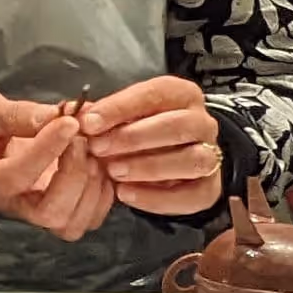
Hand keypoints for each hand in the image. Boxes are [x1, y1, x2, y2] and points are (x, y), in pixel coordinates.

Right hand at [0, 89, 118, 242]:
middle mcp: (8, 205)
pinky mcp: (54, 205)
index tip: (69, 122)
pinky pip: (87, 217)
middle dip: (75, 174)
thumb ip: (17, 115)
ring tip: (91, 147)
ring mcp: (33, 210)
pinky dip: (101, 192)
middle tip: (80, 136)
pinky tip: (98, 159)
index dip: (47, 150)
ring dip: (92, 186)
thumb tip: (57, 116)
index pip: (17, 177)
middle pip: (50, 214)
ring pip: (72, 223)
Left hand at [80, 74, 224, 217]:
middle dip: (134, 138)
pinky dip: (157, 198)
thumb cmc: (140, 131)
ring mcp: (210, 155)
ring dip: (150, 167)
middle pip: (178, 125)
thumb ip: (106, 116)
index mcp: (182, 95)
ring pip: (192, 160)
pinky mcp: (208, 188)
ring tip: (115, 172)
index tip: (89, 122)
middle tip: (99, 149)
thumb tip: (81, 120)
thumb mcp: (123, 116)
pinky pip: (191, 196)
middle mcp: (202, 122)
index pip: (155, 94)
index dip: (120, 108)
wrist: (171, 161)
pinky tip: (127, 195)